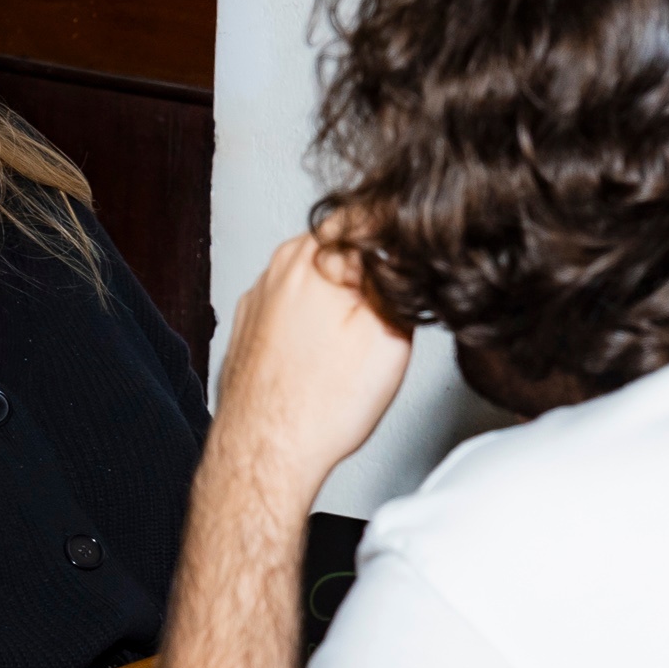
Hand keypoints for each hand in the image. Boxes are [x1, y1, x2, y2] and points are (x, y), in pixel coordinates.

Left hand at [211, 230, 411, 508]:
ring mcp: (259, 297)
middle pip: (343, 246)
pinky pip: (294, 308)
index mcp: (312, 255)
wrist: (264, 453)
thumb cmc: (319, 405)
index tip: (416, 257)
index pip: (370, 214)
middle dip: (371, 269)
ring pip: (318, 278)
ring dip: (341, 297)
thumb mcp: (389, 331)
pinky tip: (326, 357)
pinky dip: (314, 322)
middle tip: (390, 315)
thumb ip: (397, 277)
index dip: (402, 232)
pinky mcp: (251, 326)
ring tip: (354, 345)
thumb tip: (405, 246)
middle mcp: (278, 268)